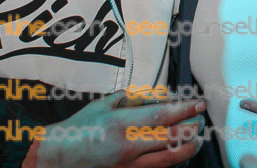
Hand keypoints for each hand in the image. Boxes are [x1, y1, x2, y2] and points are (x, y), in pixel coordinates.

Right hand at [23, 91, 205, 167]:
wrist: (56, 158)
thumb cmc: (77, 131)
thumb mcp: (101, 106)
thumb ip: (126, 98)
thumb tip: (148, 96)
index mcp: (121, 124)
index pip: (162, 116)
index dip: (185, 109)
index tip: (198, 104)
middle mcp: (128, 146)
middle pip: (172, 138)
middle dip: (192, 128)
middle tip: (200, 119)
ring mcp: (129, 165)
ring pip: (170, 159)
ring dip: (188, 147)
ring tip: (195, 137)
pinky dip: (172, 160)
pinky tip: (177, 151)